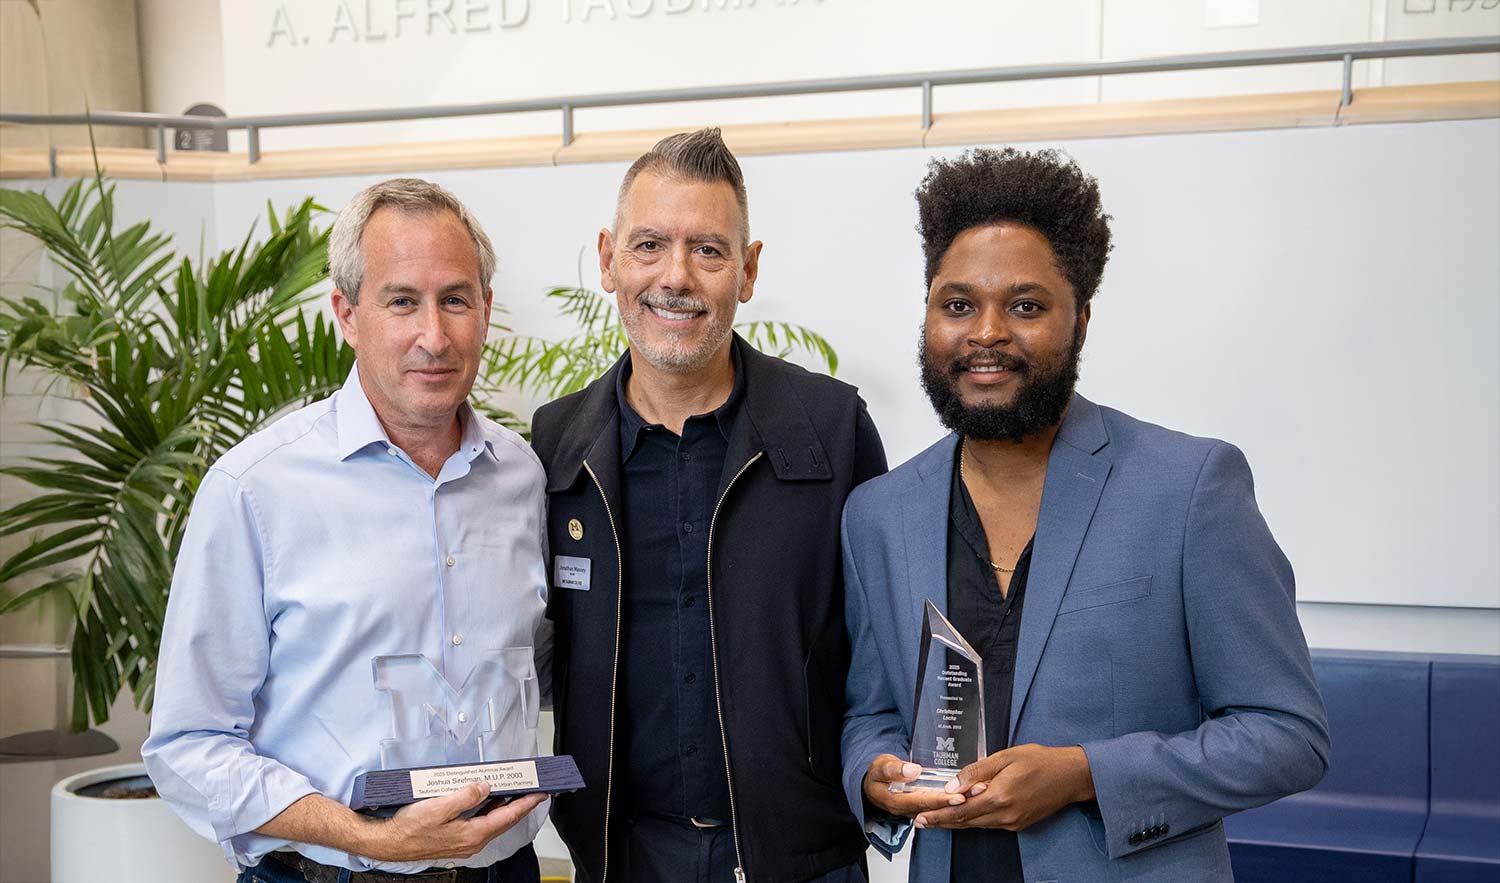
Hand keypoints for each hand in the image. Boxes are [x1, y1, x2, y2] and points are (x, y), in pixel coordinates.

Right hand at [363, 781, 546, 860]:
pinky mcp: (457, 839)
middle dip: (521, 804)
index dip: (526, 803)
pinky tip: (489, 800)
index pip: (508, 816)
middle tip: (533, 790)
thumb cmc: (409, 828)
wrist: (390, 843)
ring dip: (506, 807)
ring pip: (493, 822)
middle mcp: (472, 841)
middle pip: (504, 820)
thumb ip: (465, 796)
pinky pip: (481, 823)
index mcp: (473, 834)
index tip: (540, 793)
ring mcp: (465, 842)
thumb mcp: (438, 807)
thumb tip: (485, 786)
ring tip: (516, 791)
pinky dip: (490, 811)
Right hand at [862, 754, 966, 818]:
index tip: (957, 796)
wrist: (874, 783)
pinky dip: (953, 801)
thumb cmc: (878, 773)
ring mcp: (916, 810)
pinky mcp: (923, 806)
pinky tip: (969, 794)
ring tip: (977, 793)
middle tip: (976, 794)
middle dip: (956, 803)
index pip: (921, 802)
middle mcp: (908, 810)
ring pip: (939, 809)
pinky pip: (939, 806)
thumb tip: (912, 771)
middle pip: (935, 808)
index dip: (940, 800)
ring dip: (958, 803)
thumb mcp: (881, 766)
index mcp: (896, 802)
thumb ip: (894, 769)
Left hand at [913, 744, 1093, 831]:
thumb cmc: (1040, 761)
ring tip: (936, 818)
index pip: (960, 811)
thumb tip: (952, 786)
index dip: (938, 815)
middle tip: (920, 821)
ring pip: (976, 825)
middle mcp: (1004, 815)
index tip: (921, 817)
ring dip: (955, 822)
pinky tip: (963, 814)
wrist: (1070, 776)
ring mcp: (1012, 822)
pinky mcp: (1018, 824)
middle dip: (941, 822)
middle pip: (965, 822)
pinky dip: (973, 820)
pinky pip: (990, 824)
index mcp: (999, 796)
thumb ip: (976, 772)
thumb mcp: (1005, 757)